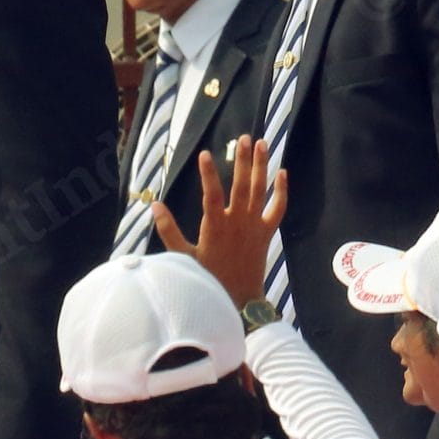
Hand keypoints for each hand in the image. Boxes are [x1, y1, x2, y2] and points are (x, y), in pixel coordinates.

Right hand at [154, 135, 285, 307]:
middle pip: (242, 185)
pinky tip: (282, 172)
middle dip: (242, 160)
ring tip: (262, 143)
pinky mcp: (266, 232)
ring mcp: (254, 226)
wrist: (239, 301)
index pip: (211, 193)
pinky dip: (282, 191)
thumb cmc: (209, 280)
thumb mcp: (183, 257)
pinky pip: (278, 208)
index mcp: (215, 226)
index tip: (205, 153)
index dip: (208, 173)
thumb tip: (155, 206)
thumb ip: (169, 231)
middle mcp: (237, 222)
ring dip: (261, 166)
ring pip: (260, 190)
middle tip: (243, 138)